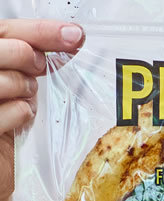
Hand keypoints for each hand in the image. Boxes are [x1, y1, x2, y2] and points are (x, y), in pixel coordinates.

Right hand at [0, 19, 84, 199]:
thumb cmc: (5, 126)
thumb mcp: (16, 87)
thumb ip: (29, 63)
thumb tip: (70, 40)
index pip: (4, 30)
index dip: (39, 30)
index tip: (74, 35)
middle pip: (0, 48)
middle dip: (27, 57)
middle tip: (39, 69)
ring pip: (2, 80)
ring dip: (24, 90)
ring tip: (24, 100)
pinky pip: (4, 112)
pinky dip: (20, 115)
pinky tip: (20, 119)